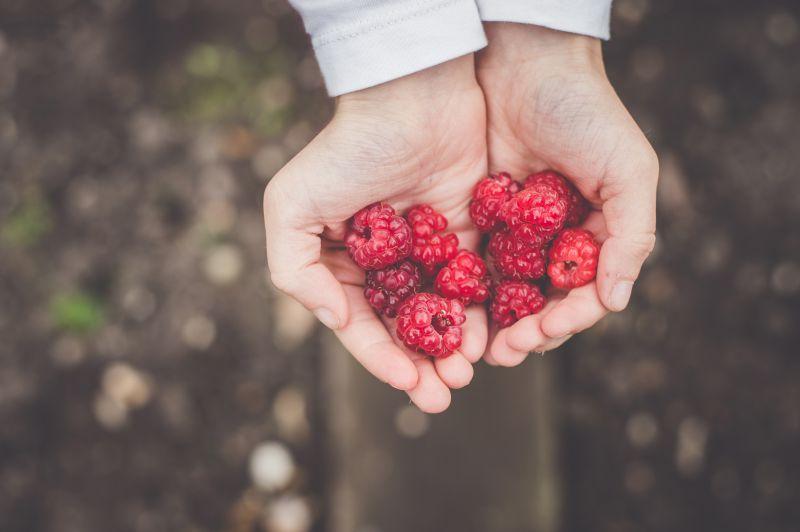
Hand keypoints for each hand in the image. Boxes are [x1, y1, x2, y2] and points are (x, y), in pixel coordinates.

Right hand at [263, 56, 488, 412]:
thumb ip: (294, 270)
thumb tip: (333, 319)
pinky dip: (479, 315)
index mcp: (341, 262)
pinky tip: (488, 337)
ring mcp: (426, 252)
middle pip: (402, 330)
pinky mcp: (467, 236)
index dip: (381, 358)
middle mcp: (383, 264)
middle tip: (442, 395)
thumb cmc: (348, 148)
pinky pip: (474, 286)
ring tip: (465, 373)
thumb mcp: (292, 205)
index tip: (409, 383)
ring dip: (452, 350)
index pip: (359, 324)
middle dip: (421, 366)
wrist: (415, 96)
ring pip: (440, 316)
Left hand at [476, 23, 657, 364]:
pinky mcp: (480, 219)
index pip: (584, 293)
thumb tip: (617, 301)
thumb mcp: (629, 170)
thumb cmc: (588, 113)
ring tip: (474, 348)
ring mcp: (517, 233)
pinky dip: (464, 291)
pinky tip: (449, 310)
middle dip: (525, 333)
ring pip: (505, 292)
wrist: (527, 64)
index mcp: (597, 235)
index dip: (565, 319)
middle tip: (501, 354)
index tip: (539, 334)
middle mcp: (557, 241)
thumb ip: (632, 236)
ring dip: (492, 324)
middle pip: (542, 302)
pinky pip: (472, 263)